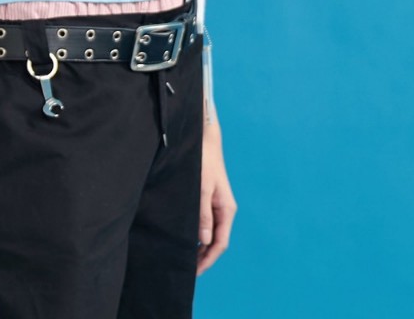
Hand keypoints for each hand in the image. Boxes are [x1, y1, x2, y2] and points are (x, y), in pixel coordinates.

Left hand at [198, 118, 236, 273]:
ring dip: (201, 247)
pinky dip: (199, 234)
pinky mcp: (209, 199)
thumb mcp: (201, 188)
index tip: (196, 271)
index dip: (208, 259)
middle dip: (204, 257)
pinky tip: (188, 239)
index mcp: (226, 210)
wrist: (205, 141)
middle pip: (216, 241)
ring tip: (187, 259)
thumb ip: (203, 215)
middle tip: (188, 270)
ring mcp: (217, 205)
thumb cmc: (203, 162)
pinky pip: (206, 223)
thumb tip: (203, 241)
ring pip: (211, 233)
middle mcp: (224, 210)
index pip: (220, 243)